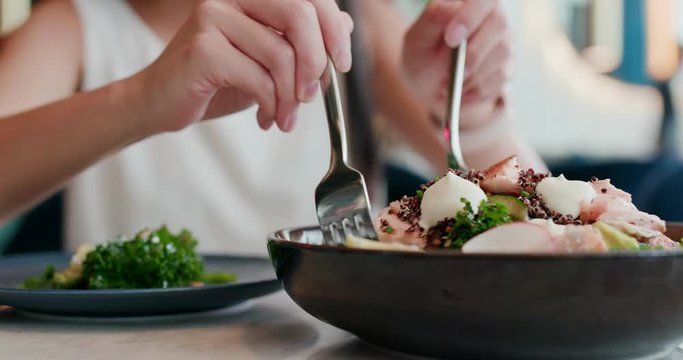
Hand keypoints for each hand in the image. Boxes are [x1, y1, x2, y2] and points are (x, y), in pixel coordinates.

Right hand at [128, 0, 353, 134]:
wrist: (161, 104)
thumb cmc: (217, 83)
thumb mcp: (268, 64)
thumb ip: (302, 44)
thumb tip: (345, 25)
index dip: (334, 30)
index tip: (343, 64)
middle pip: (300, 17)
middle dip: (316, 64)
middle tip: (313, 97)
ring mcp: (214, 18)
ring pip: (281, 55)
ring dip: (291, 97)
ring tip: (284, 118)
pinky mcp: (203, 48)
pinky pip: (258, 78)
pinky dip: (270, 104)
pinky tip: (265, 117)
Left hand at [402, 0, 509, 127]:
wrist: (431, 89)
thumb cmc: (423, 57)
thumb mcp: (417, 40)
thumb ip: (432, 20)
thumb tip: (451, 8)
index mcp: (471, 3)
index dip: (469, 17)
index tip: (450, 39)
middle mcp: (493, 17)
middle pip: (499, 24)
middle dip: (473, 52)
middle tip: (449, 72)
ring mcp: (504, 42)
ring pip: (501, 54)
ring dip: (470, 76)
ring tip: (446, 84)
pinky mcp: (508, 68)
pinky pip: (500, 79)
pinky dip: (475, 91)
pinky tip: (459, 92)